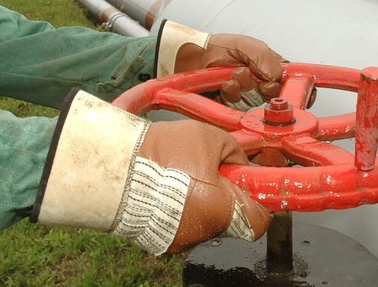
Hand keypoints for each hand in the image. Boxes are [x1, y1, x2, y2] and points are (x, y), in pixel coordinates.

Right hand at [138, 119, 271, 252]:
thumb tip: (241, 162)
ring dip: (201, 200)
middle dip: (225, 194)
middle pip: (229, 217)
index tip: (253, 184)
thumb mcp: (211, 138)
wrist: (117, 167)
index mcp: (223, 212)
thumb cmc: (164, 153)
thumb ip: (236, 152)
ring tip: (181, 175)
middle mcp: (204, 233)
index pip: (260, 220)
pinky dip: (179, 208)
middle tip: (210, 169)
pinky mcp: (160, 240)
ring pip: (204, 220)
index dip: (259, 199)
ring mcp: (180, 240)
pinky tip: (166, 187)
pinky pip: (181, 223)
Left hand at [156, 20, 286, 109]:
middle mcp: (260, 82)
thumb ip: (265, 58)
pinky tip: (223, 86)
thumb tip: (278, 77)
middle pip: (274, 94)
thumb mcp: (245, 45)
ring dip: (242, 88)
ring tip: (230, 76)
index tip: (287, 86)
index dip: (292, 87)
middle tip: (248, 73)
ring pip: (255, 101)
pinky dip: (230, 95)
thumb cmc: (216, 47)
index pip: (289, 80)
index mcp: (268, 65)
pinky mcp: (231, 107)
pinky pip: (238, 109)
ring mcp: (245, 96)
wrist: (189, 56)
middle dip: (261, 85)